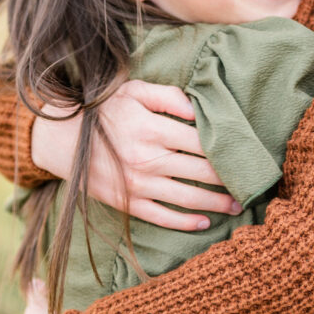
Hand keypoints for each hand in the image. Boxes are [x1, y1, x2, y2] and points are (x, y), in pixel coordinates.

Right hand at [30, 79, 241, 231]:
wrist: (60, 140)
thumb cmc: (103, 111)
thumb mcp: (133, 91)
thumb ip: (169, 96)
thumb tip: (199, 109)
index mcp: (152, 129)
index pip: (203, 142)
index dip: (228, 150)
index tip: (247, 154)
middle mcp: (147, 159)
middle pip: (202, 172)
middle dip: (230, 179)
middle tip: (253, 183)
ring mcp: (137, 185)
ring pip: (188, 198)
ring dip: (217, 203)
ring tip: (238, 205)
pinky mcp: (126, 203)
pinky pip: (163, 217)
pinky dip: (187, 222)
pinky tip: (205, 221)